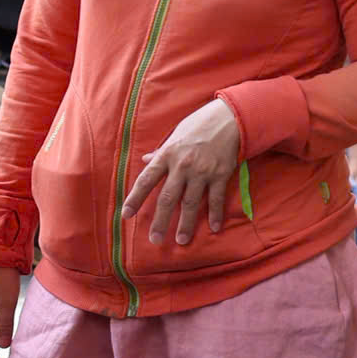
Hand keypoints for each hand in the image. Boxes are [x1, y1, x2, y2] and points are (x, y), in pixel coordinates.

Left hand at [121, 98, 244, 245]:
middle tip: (155, 240)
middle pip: (167, 198)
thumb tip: (145, 161)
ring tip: (182, 240)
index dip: (135, 199)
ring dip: (186, 223)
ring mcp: (203, 171)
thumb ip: (161, 152)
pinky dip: (214, 214)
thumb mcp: (176, 135)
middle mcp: (182, 166)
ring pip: (190, 203)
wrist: (230, 117)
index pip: (146, 180)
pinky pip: (216, 198)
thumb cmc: (200, 124)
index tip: (126, 216)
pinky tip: (213, 228)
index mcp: (167, 155)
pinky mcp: (221, 174)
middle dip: (160, 221)